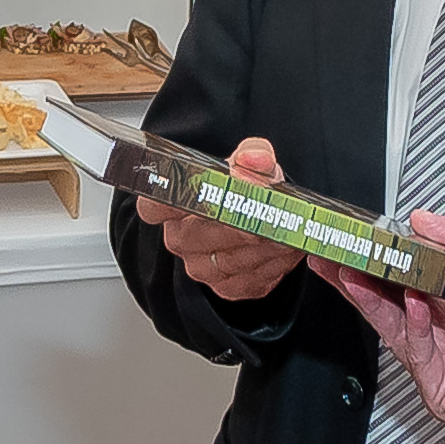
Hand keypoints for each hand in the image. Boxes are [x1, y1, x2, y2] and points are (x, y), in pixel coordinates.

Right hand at [134, 137, 303, 302]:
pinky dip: (275, 263)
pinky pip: (251, 279)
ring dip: (264, 244)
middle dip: (240, 223)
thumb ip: (253, 155)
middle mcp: (181, 239)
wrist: (265, 217)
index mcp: (173, 205)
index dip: (170, 201)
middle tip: (270, 213)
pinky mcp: (228, 288)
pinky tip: (287, 247)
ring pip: (230, 259)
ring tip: (289, 226)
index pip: (155, 206)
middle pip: (200, 234)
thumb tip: (254, 158)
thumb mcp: (252, 165)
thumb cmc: (248, 189)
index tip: (203, 192)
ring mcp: (202, 267)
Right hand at [313, 210, 444, 443]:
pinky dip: (414, 325)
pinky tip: (413, 302)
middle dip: (356, 277)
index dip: (379, 258)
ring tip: (353, 271)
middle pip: (386, 302)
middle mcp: (438, 331)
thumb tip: (425, 219)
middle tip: (332, 254)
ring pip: (393, 326)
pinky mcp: (440, 388)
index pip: (403, 277)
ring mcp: (436, 361)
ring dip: (370, 298)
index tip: (358, 238)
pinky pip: (418, 352)